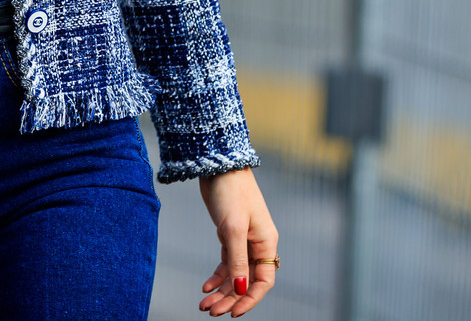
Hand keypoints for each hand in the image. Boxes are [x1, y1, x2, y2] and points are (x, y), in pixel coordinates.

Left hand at [197, 167, 276, 316]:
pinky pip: (226, 262)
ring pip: (235, 273)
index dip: (250, 299)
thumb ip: (237, 261)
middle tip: (211, 312)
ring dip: (221, 290)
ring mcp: (243, 239)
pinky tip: (205, 286)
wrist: (218, 164)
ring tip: (203, 304)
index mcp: (266, 241)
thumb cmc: (231, 192)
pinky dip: (217, 275)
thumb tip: (241, 290)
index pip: (264, 280)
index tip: (233, 313)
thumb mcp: (233, 229)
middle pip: (247, 280)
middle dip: (230, 298)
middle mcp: (258, 243)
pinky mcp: (229, 234)